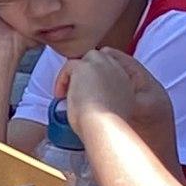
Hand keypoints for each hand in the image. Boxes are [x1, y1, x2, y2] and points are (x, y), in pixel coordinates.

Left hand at [60, 49, 176, 150]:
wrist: (104, 124)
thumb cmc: (107, 125)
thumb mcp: (114, 109)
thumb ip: (107, 100)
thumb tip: (90, 104)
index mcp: (126, 81)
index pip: (108, 71)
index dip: (96, 79)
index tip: (87, 94)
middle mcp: (116, 69)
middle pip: (96, 60)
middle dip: (84, 73)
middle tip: (74, 91)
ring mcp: (101, 65)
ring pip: (82, 62)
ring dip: (72, 76)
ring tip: (64, 94)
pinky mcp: (84, 66)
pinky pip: (69, 65)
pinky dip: (62, 79)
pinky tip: (60, 95)